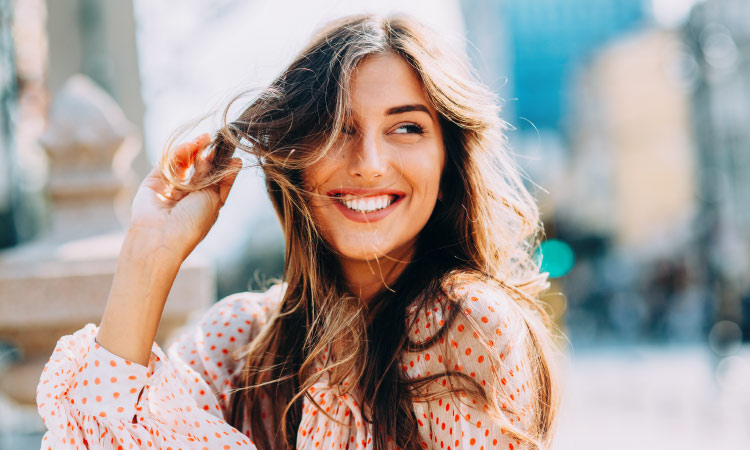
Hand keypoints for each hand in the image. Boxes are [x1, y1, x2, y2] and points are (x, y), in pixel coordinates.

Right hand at [128, 133, 241, 260]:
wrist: (161, 237)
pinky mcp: (153, 184)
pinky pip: (167, 164)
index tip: (235, 156)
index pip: (218, 184)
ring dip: (194, 151)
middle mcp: (188, 199)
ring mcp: (170, 191)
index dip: (226, 170)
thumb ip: (214, 176)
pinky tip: (190, 146)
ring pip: (184, 166)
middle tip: (218, 141)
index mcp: (206, 207)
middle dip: (210, 157)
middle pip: (201, 172)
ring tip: (205, 138)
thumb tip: (224, 157)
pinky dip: (178, 154)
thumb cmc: (193, 222)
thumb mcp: (212, 198)